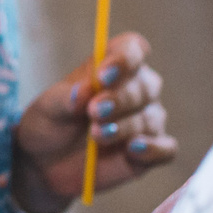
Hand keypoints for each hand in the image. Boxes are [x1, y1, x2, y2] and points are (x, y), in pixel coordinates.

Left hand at [10, 33, 172, 212]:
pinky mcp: (150, 151)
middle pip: (145, 85)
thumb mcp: (49, 108)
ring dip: (124, 126)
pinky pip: (166, 148)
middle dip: (120, 99)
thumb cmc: (51, 124)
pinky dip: (152, 149)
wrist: (46, 163)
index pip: (133, 49)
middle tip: (94, 111)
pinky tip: (132, 149)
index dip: (123, 59)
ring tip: (95, 135)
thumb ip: (67, 97)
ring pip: (150, 118)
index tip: (103, 75)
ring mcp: (147, 120)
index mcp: (113, 66)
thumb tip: (85, 90)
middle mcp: (137, 89)